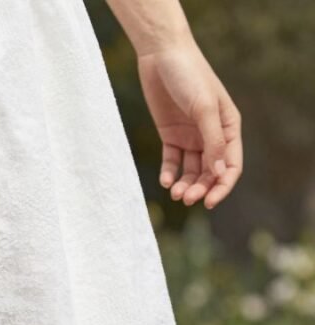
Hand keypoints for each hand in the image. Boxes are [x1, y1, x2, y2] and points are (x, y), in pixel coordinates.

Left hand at [137, 41, 242, 209]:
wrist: (161, 55)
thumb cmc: (189, 76)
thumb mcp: (204, 108)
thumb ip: (213, 140)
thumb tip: (221, 172)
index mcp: (229, 127)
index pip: (231, 165)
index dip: (222, 186)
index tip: (209, 202)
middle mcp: (212, 134)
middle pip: (211, 171)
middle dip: (201, 188)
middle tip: (186, 198)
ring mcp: (191, 135)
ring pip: (192, 169)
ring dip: (186, 184)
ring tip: (175, 194)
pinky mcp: (170, 134)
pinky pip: (172, 160)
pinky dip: (170, 173)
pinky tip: (166, 181)